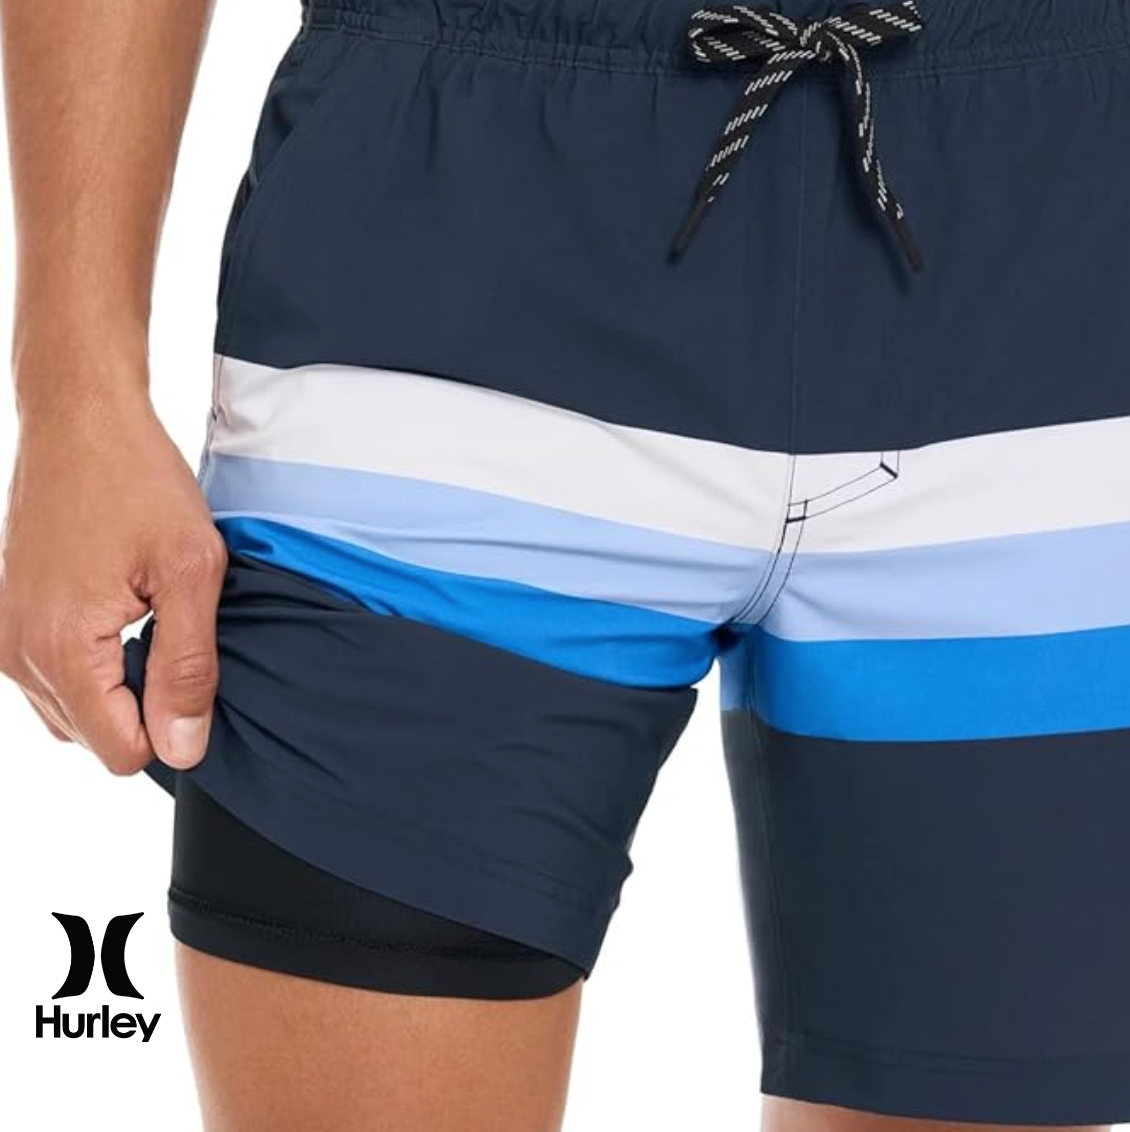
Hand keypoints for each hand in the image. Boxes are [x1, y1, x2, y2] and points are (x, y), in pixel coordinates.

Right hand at [0, 379, 226, 774]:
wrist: (80, 420)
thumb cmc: (139, 482)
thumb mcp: (191, 572)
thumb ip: (187, 668)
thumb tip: (182, 748)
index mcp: (61, 649)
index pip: (120, 752)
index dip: (169, 727)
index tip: (192, 672)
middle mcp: (17, 654)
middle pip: (94, 738)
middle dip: (144, 706)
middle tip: (171, 633)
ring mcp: (5, 637)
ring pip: (73, 714)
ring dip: (118, 687)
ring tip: (147, 620)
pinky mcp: (7, 619)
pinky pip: (54, 680)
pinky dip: (94, 667)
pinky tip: (124, 616)